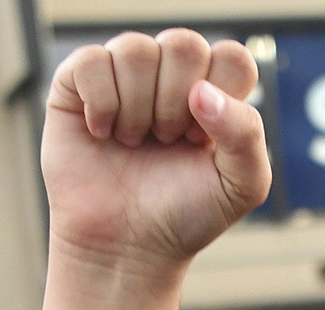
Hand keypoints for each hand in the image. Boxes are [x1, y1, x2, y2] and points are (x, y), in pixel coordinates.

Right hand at [41, 30, 269, 280]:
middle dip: (176, 104)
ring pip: (136, 50)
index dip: (219, 97)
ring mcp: (123, 76)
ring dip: (137, 108)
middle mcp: (169, 75)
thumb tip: (201, 91)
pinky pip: (93, 61)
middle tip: (166, 142)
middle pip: (183, 45)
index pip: (230, 57)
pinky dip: (101, 103)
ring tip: (134, 143)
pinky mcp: (77, 85)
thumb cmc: (184, 215)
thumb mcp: (241, 185)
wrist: (125, 249)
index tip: (201, 141)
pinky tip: (102, 134)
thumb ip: (246, 133)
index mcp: (214, 91)